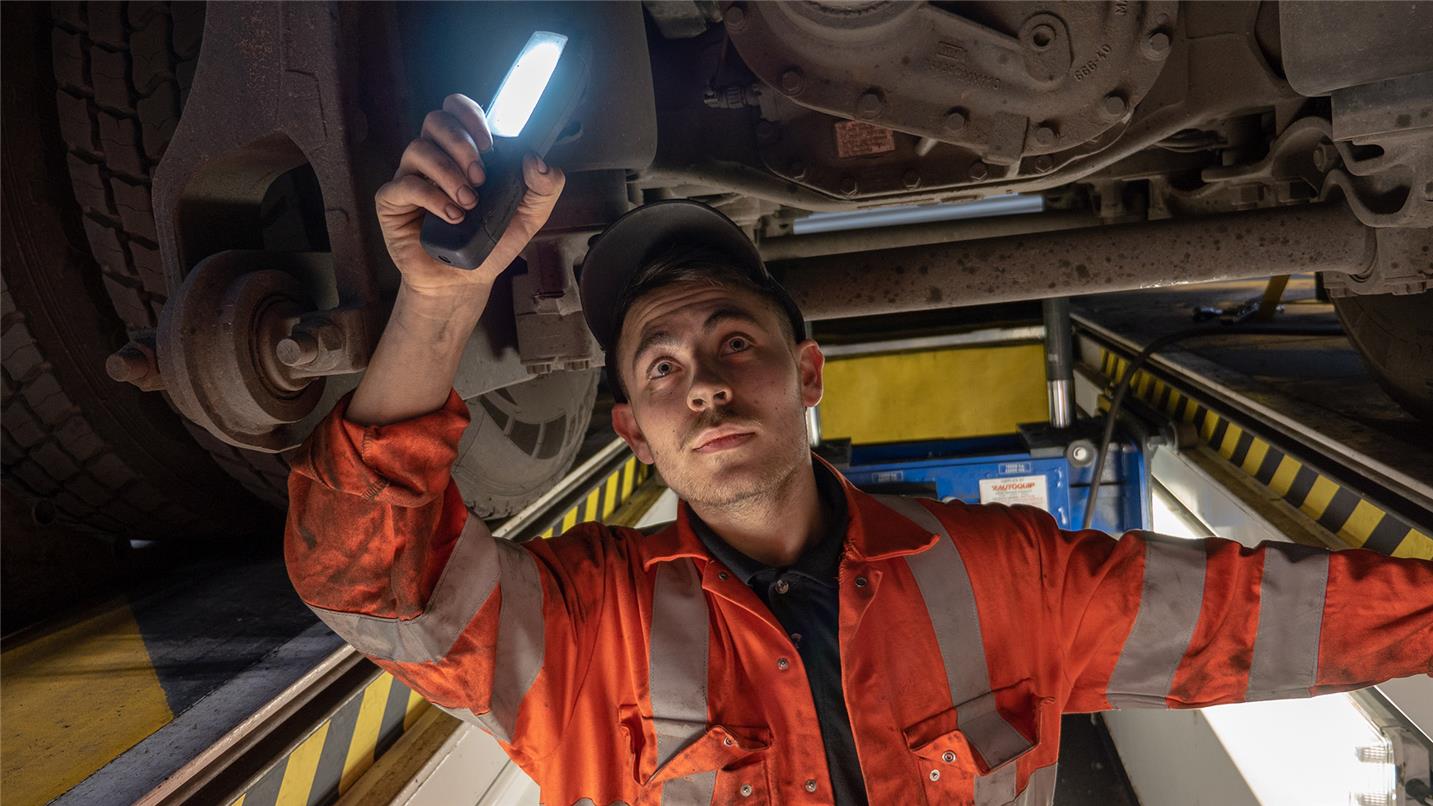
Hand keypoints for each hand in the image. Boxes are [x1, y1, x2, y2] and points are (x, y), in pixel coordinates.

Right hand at [374, 93, 565, 295]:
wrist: (464, 282)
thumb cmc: (490, 244)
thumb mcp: (529, 217)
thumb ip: (544, 188)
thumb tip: (537, 160)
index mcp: (463, 152)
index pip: (457, 110)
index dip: (470, 115)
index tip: (491, 143)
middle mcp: (435, 158)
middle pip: (436, 120)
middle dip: (462, 143)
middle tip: (481, 176)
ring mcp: (410, 177)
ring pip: (418, 148)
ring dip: (449, 172)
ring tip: (469, 203)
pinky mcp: (392, 201)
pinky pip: (405, 184)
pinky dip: (432, 197)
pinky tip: (452, 217)